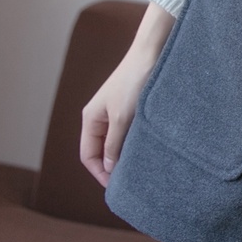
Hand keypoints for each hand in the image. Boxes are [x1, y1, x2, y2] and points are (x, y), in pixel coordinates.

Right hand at [80, 2, 174, 186]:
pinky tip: (149, 152)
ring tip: (141, 172)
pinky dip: (136, 145)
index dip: (100, 174)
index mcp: (91, 119)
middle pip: (102, 151)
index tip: (116, 188)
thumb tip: (110, 168)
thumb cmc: (135, 81)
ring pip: (118, 142)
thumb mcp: (123, 117)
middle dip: (112, 168)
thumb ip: (115, 144)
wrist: (152, 53)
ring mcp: (117, 112)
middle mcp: (102, 117)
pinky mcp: (133, 108)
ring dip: (126, 157)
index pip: (88, 155)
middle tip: (130, 185)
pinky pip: (130, 133)